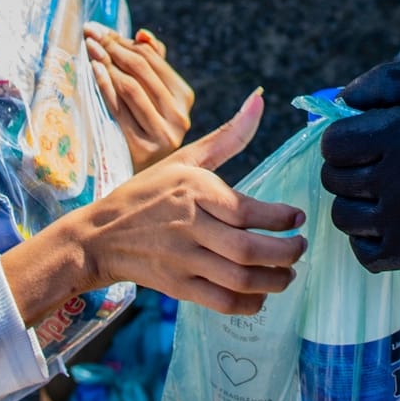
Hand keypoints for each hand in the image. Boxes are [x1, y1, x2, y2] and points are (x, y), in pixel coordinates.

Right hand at [60, 89, 305, 314]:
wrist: (99, 236)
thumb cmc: (147, 194)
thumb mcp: (183, 159)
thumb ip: (227, 136)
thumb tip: (260, 97)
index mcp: (193, 190)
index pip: (246, 211)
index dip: (280, 218)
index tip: (298, 218)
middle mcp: (188, 225)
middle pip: (248, 249)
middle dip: (285, 253)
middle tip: (300, 248)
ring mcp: (182, 260)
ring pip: (239, 279)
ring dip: (274, 281)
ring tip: (288, 274)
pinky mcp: (178, 287)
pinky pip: (222, 302)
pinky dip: (250, 303)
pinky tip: (261, 294)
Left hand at [86, 23, 193, 170]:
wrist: (144, 180)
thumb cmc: (142, 129)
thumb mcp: (152, 98)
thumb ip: (152, 65)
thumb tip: (142, 34)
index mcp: (184, 97)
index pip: (154, 59)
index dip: (124, 41)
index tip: (100, 29)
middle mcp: (178, 115)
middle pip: (142, 70)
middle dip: (113, 46)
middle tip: (90, 32)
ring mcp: (162, 132)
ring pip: (131, 87)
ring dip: (107, 62)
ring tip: (89, 47)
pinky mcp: (142, 146)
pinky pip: (119, 108)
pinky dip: (105, 85)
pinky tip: (93, 70)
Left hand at [320, 61, 399, 271]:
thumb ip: (387, 82)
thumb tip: (341, 100)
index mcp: (395, 136)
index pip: (333, 143)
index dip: (344, 138)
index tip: (364, 138)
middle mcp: (392, 180)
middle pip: (334, 179)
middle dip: (348, 168)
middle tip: (376, 164)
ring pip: (344, 216)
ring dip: (356, 202)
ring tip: (383, 193)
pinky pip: (364, 253)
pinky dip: (368, 239)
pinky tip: (388, 222)